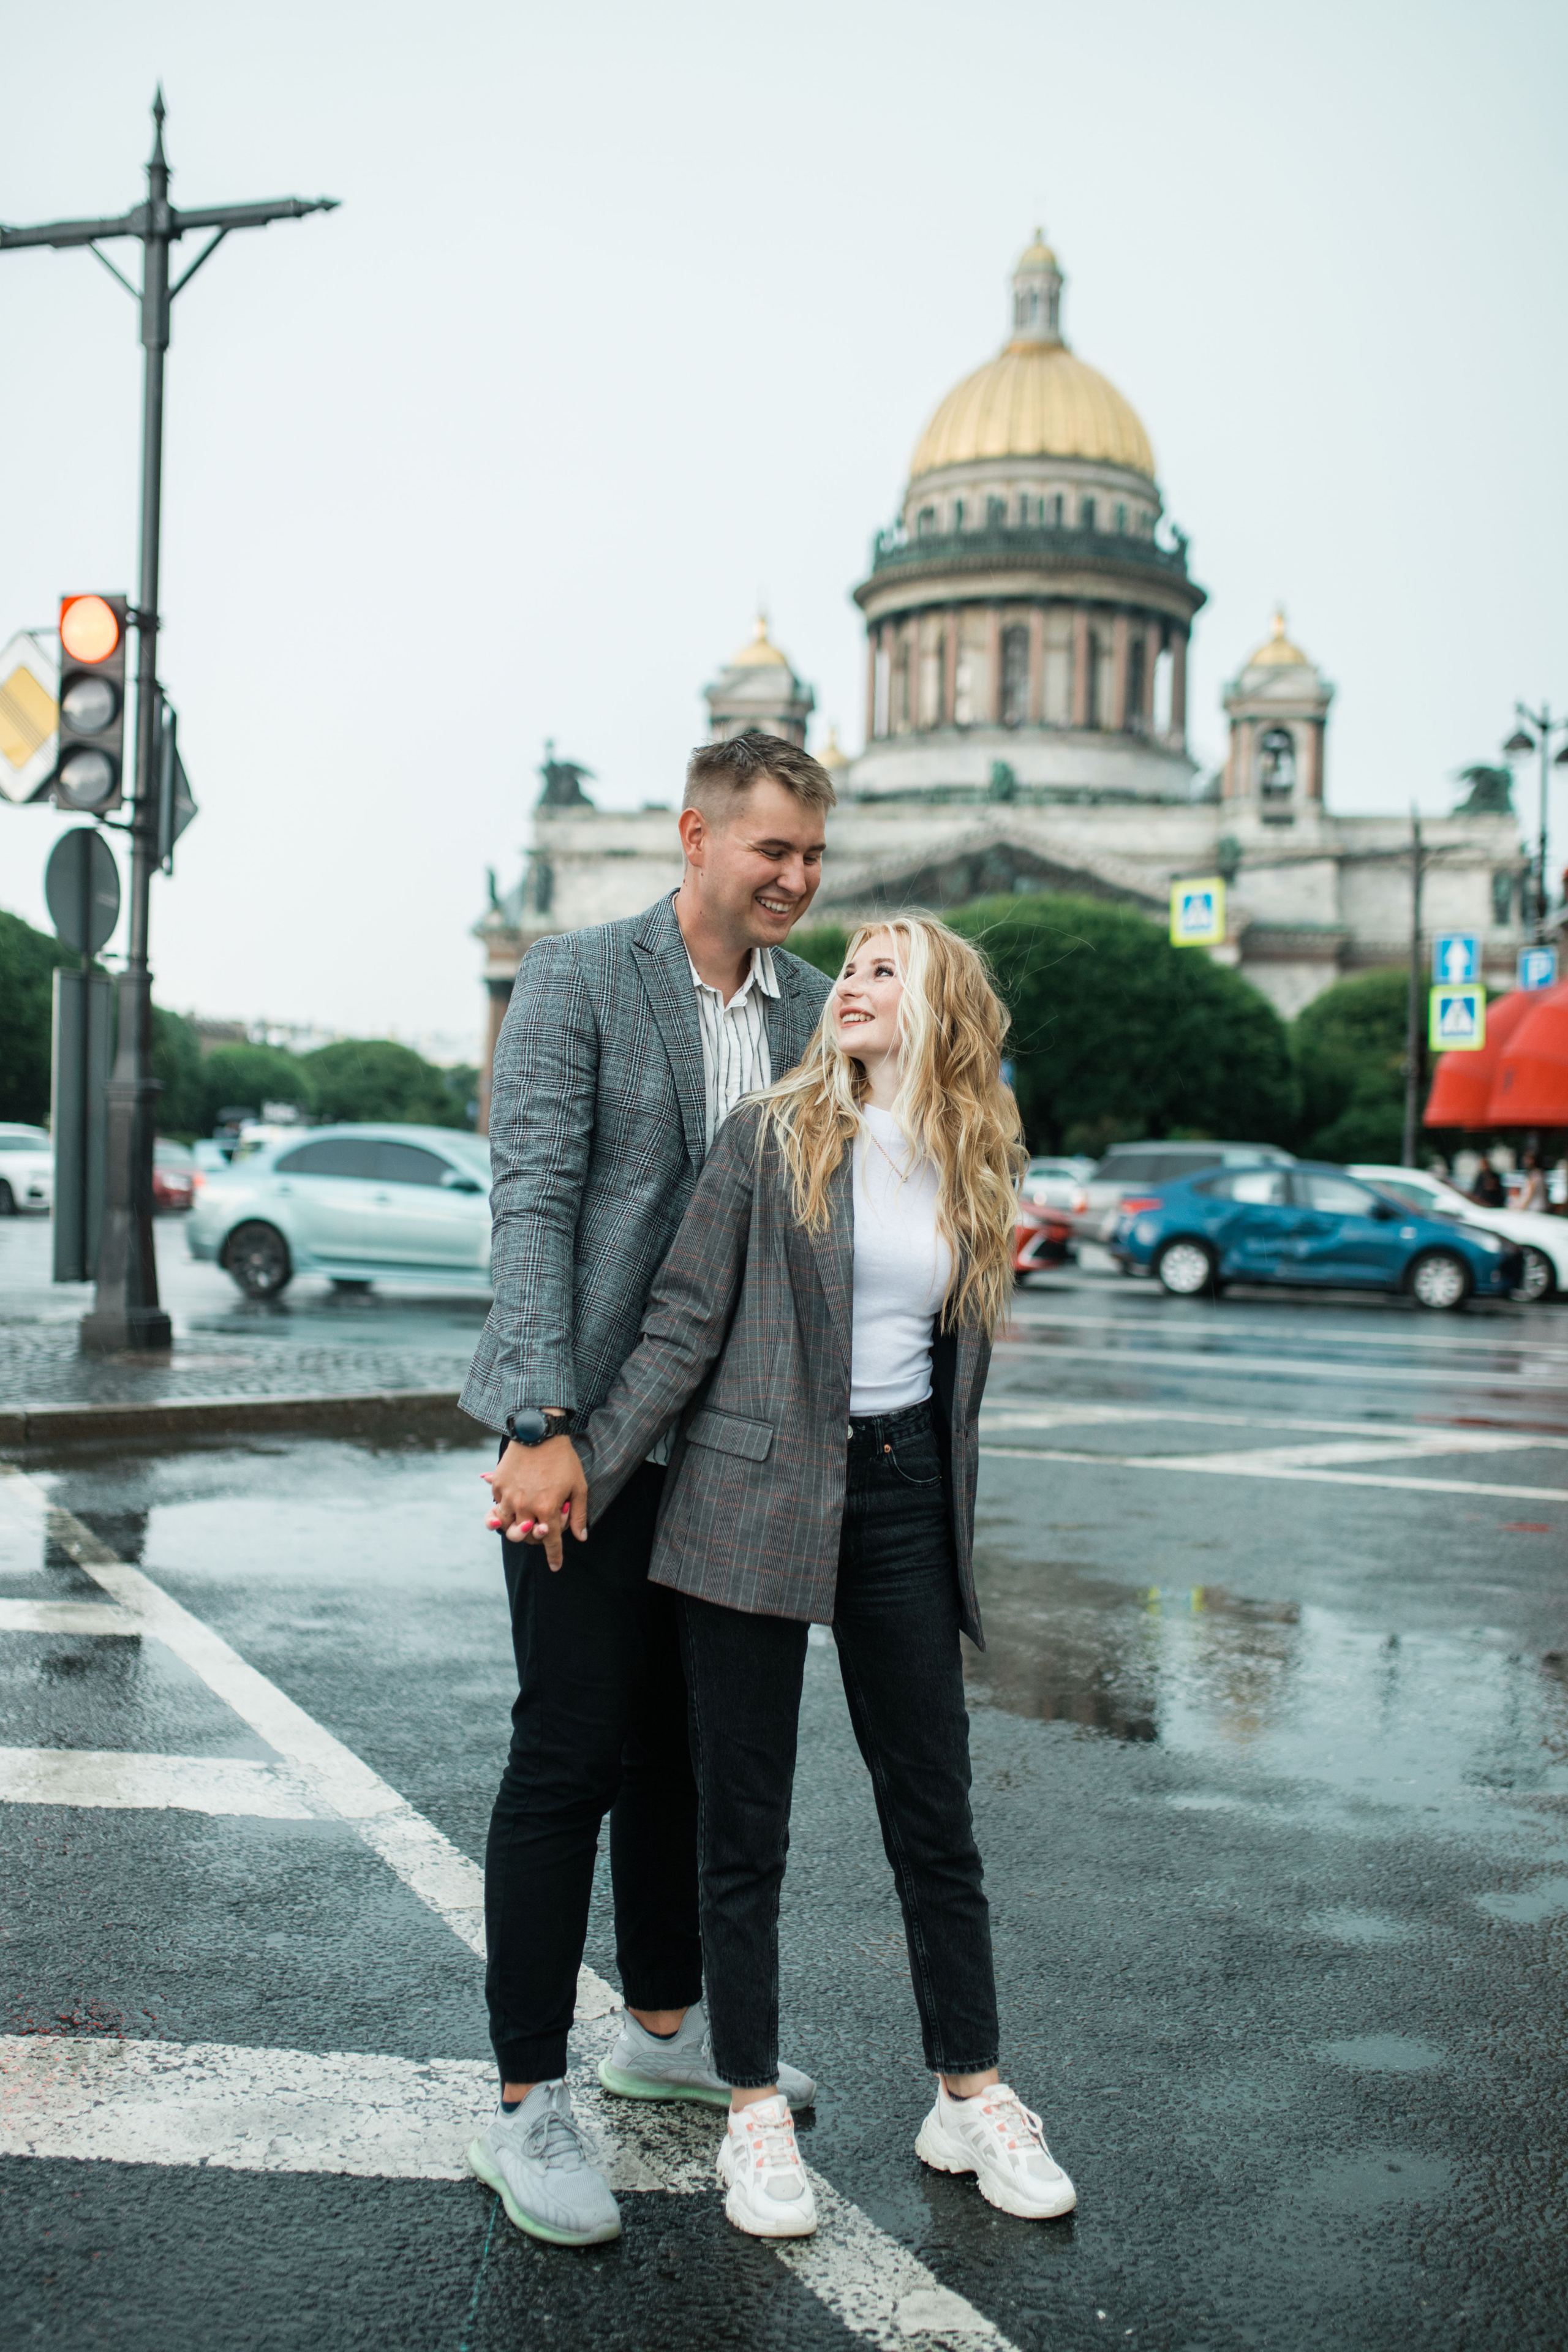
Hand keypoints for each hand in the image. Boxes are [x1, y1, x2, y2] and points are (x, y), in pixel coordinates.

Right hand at [481, 1436, 588, 1569]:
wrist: (539, 1431)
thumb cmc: (563, 1459)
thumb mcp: (579, 1486)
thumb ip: (579, 1514)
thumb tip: (581, 1538)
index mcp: (547, 1508)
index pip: (550, 1541)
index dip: (554, 1556)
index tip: (556, 1567)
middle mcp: (525, 1506)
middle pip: (524, 1537)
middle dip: (534, 1538)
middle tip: (540, 1531)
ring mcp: (508, 1496)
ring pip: (504, 1525)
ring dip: (513, 1528)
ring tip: (521, 1521)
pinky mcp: (497, 1484)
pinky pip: (497, 1505)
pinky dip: (503, 1508)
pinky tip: (512, 1501)